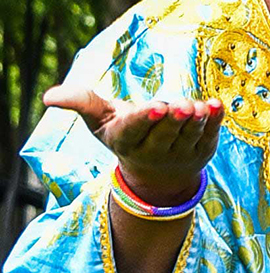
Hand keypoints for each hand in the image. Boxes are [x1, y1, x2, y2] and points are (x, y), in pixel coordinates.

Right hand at [43, 85, 223, 204]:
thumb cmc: (124, 135)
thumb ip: (80, 103)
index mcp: (127, 141)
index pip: (136, 130)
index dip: (146, 119)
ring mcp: (180, 154)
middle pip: (165, 135)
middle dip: (174, 120)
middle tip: (182, 105)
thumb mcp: (99, 120)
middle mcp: (153, 151)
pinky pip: (210, 136)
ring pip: (189, 136)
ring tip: (200, 107)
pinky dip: (216, 122)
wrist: (155, 176)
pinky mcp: (202, 151)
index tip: (157, 106)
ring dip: (196, 122)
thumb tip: (48, 97)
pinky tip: (219, 105)